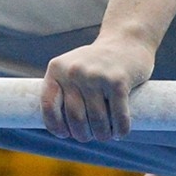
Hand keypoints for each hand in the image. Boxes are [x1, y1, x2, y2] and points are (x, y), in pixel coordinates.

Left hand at [40, 37, 154, 141]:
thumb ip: (63, 91)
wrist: (127, 40)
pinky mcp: (119, 81)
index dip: (56, 126)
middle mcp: (74, 71)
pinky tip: (120, 132)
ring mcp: (96, 75)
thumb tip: (60, 128)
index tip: (65, 134)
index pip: (49, 105)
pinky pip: (118, 117)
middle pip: (75, 118)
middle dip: (83, 134)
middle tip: (90, 136)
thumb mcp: (72, 68)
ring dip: (102, 135)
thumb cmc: (97, 62)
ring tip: (106, 135)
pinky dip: (120, 130)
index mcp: (57, 69)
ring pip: (97, 121)